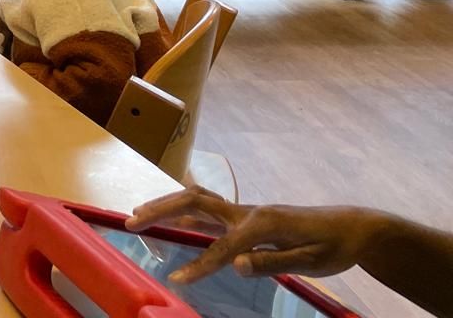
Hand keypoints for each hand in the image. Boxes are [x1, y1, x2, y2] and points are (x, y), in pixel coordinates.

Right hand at [127, 188, 379, 283]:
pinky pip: (207, 207)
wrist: (350, 228)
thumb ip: (272, 263)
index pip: (223, 248)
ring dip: (165, 204)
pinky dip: (182, 206)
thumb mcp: (310, 262)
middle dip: (161, 210)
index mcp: (262, 224)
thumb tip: (236, 265)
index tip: (176, 280)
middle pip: (195, 203)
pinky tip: (168, 212)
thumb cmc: (332, 248)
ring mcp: (245, 210)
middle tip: (130, 220)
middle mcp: (247, 211)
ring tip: (137, 213)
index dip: (199, 265)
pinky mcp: (245, 215)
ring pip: (197, 200)